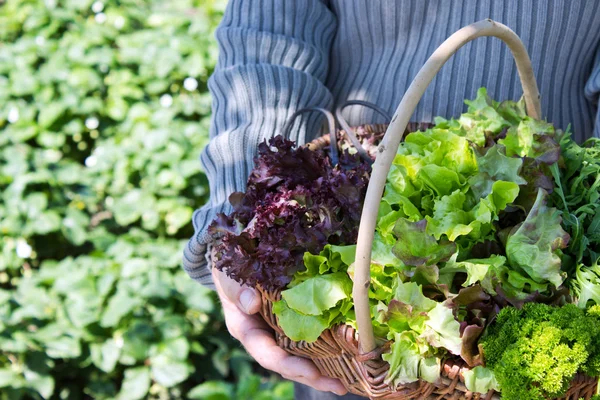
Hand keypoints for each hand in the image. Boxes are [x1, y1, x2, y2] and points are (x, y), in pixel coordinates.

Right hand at [212, 268, 347, 395]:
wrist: (237, 259)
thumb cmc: (231, 272)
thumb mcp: (229, 279)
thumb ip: (237, 291)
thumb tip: (251, 304)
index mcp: (247, 331)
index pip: (267, 354)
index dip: (288, 366)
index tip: (311, 372)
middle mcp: (265, 337)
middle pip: (289, 364)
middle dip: (313, 377)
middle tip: (339, 386)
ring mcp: (279, 331)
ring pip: (302, 355)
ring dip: (324, 367)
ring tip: (347, 381)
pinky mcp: (293, 321)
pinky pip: (311, 336)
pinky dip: (327, 345)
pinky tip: (347, 350)